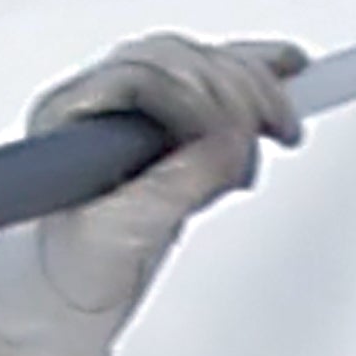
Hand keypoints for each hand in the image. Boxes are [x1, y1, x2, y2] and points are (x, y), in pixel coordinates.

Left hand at [0, 32, 304, 355]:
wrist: (69, 295)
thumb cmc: (73, 269)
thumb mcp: (122, 236)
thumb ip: (176, 185)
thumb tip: (230, 145)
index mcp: (68, 116)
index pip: (141, 73)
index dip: (199, 92)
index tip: (238, 130)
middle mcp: (98, 101)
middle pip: (177, 60)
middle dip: (234, 88)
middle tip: (273, 126)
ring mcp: (131, 107)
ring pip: (198, 66)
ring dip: (250, 86)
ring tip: (281, 122)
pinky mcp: (162, 121)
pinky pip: (211, 82)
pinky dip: (251, 83)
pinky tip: (288, 75)